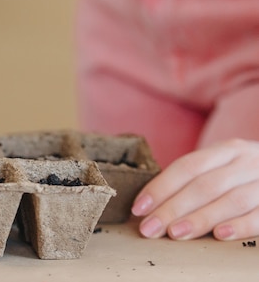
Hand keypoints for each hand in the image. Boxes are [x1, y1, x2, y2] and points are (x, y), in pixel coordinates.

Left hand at [131, 139, 258, 239]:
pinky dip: (239, 225)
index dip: (160, 187)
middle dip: (172, 208)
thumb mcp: (224, 166)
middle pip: (204, 185)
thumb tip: (152, 205)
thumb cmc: (245, 175)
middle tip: (149, 228)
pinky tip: (219, 235)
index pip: (187, 167)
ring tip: (175, 233)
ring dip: (200, 218)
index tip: (139, 208)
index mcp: (227, 150)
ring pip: (229, 200)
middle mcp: (247, 161)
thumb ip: (196, 180)